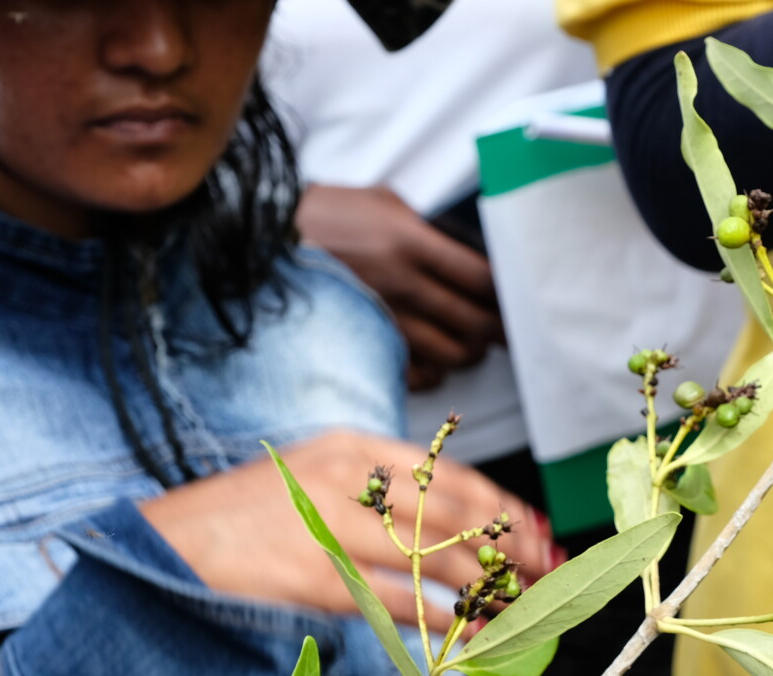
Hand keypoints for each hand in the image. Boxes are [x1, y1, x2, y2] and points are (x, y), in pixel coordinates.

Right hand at [137, 430, 555, 631]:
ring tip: (521, 606)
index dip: (503, 506)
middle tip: (548, 573)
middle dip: (510, 547)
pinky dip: (441, 617)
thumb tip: (453, 526)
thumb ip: (378, 496)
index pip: (450, 474)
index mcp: (352, 449)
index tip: (539, 533)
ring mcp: (332, 527)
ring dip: (487, 585)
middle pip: (455, 513)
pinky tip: (470, 630)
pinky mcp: (318, 577)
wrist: (166, 545)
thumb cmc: (247, 519)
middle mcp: (348, 479)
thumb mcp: (314, 481)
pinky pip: (397, 600)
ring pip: (436, 558)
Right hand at [296, 185, 502, 391]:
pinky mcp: (365, 349)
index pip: (482, 278)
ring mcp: (382, 322)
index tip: (515, 297)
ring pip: (453, 354)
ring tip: (467, 340)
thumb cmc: (320, 218)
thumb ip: (426, 226)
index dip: (507, 293)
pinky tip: (431, 356)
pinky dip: (434, 371)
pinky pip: (420, 376)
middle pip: (476, 323)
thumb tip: (467, 250)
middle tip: (502, 327)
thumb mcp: (378, 202)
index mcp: (408, 243)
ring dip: (467, 350)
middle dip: (497, 329)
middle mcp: (400, 286)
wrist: (257, 243)